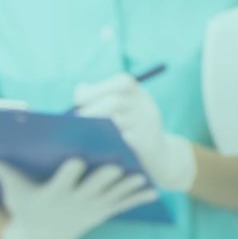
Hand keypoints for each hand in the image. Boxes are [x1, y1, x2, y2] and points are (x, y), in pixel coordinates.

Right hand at [0, 159, 153, 238]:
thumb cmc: (27, 209)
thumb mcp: (14, 194)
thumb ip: (7, 175)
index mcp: (54, 194)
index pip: (63, 181)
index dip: (69, 173)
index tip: (76, 160)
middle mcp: (75, 203)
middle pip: (92, 189)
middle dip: (104, 179)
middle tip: (117, 167)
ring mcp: (91, 209)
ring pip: (112, 196)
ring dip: (128, 188)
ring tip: (143, 177)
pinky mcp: (101, 213)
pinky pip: (122, 206)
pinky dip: (138, 199)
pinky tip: (154, 192)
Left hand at [74, 73, 195, 192]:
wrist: (161, 157)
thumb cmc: (133, 129)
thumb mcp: (125, 108)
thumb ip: (102, 96)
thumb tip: (80, 89)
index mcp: (140, 94)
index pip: (121, 82)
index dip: (97, 89)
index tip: (79, 100)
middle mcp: (146, 108)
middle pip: (115, 102)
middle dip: (91, 110)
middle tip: (76, 120)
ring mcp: (147, 128)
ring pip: (116, 124)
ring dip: (95, 127)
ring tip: (81, 133)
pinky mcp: (144, 148)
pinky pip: (121, 144)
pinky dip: (104, 143)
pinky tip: (92, 146)